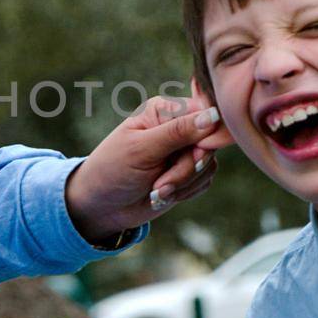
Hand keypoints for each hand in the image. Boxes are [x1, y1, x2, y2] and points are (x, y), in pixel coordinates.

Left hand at [64, 82, 234, 242]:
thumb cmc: (113, 170)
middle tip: (161, 183)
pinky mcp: (189, 173)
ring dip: (183, 184)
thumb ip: (177, 132)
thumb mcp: (141, 149)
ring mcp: (184, 151)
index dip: (206, 136)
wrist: (103, 206)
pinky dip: (186, 192)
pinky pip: (205, 180)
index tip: (194, 156)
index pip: (203, 113)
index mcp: (164, 111)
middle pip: (209, 143)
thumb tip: (213, 116)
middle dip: (187, 169)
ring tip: (156, 190)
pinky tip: (163, 194)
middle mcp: (177, 127)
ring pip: (209, 165)